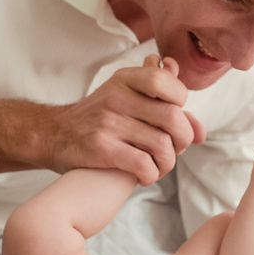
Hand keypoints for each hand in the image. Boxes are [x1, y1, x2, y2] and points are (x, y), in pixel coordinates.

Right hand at [52, 55, 206, 184]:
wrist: (54, 135)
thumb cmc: (100, 118)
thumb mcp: (126, 97)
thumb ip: (164, 106)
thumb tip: (200, 128)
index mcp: (125, 79)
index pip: (166, 82)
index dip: (180, 101)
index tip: (173, 115)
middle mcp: (116, 98)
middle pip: (172, 118)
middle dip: (182, 139)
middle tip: (174, 149)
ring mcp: (108, 124)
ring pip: (162, 145)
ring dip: (168, 163)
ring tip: (159, 165)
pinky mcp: (101, 150)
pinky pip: (144, 165)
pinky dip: (152, 174)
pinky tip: (145, 175)